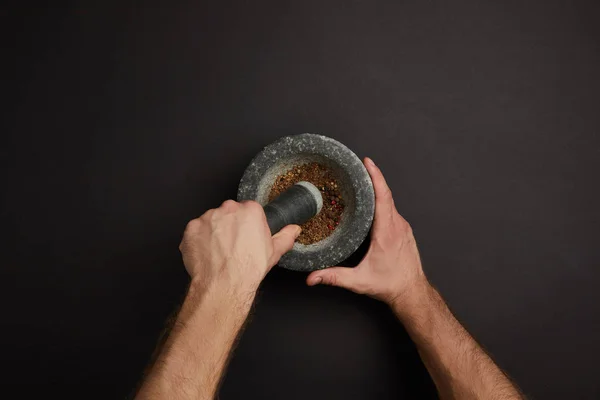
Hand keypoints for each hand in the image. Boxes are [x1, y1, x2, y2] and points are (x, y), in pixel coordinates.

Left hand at [180, 200, 300, 293]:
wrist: (224, 283)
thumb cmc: (248, 269)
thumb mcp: (274, 252)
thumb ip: (285, 236)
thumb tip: (294, 230)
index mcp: (250, 211)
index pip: (248, 210)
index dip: (247, 225)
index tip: (246, 236)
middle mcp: (228, 209)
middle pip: (229, 212)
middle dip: (229, 226)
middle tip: (232, 245)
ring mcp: (208, 217)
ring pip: (211, 221)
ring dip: (213, 232)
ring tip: (218, 252)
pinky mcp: (191, 228)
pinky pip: (195, 231)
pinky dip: (198, 241)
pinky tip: (206, 254)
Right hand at [306, 158, 428, 311]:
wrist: (412, 292)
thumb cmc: (389, 285)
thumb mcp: (359, 281)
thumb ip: (334, 277)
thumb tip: (312, 278)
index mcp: (387, 233)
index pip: (383, 197)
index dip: (376, 177)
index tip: (367, 162)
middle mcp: (397, 226)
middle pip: (386, 193)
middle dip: (373, 176)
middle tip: (360, 163)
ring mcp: (403, 227)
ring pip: (390, 201)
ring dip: (378, 187)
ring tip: (363, 177)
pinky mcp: (404, 230)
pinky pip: (393, 208)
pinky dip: (383, 199)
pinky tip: (372, 199)